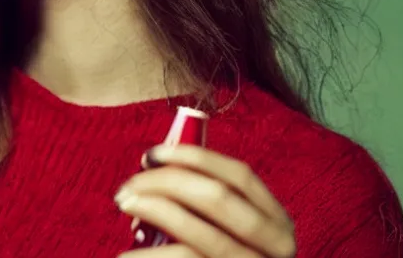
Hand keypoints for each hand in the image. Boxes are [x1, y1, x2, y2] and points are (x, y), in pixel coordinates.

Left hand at [115, 145, 295, 257]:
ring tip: (124, 206)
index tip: (151, 154)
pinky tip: (126, 255)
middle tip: (127, 187)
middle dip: (166, 183)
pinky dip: (149, 257)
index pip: (239, 175)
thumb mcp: (233, 237)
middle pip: (217, 198)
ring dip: (154, 210)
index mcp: (277, 222)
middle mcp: (276, 247)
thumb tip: (155, 173)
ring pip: (199, 233)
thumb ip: (208, 209)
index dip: (193, 157)